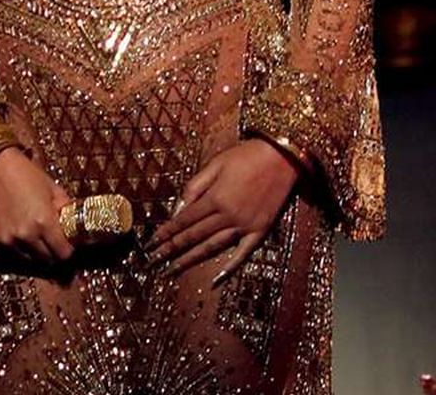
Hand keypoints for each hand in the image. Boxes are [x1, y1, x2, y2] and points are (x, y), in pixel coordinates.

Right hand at [0, 149, 74, 263]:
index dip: (68, 249)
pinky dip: (19, 247)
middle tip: (53, 241)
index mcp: (44, 222)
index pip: (63, 253)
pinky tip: (20, 233)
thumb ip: (66, 209)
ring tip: (36, 236)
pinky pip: (12, 252)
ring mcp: (8, 240)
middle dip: (53, 252)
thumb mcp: (53, 189)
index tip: (68, 244)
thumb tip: (74, 224)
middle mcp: (26, 235)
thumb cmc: (26, 174)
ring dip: (36, 252)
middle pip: (47, 260)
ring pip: (29, 259)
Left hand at [148, 139, 298, 280]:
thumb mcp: (216, 164)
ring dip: (191, 260)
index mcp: (214, 198)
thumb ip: (195, 186)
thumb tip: (178, 208)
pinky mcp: (260, 230)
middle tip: (153, 262)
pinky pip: (243, 253)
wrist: (284, 156)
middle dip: (171, 249)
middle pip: (194, 236)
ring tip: (173, 271)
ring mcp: (244, 225)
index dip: (166, 232)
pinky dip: (230, 267)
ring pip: (212, 247)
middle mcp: (227, 215)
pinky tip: (216, 279)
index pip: (184, 220)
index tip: (151, 243)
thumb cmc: (247, 155)